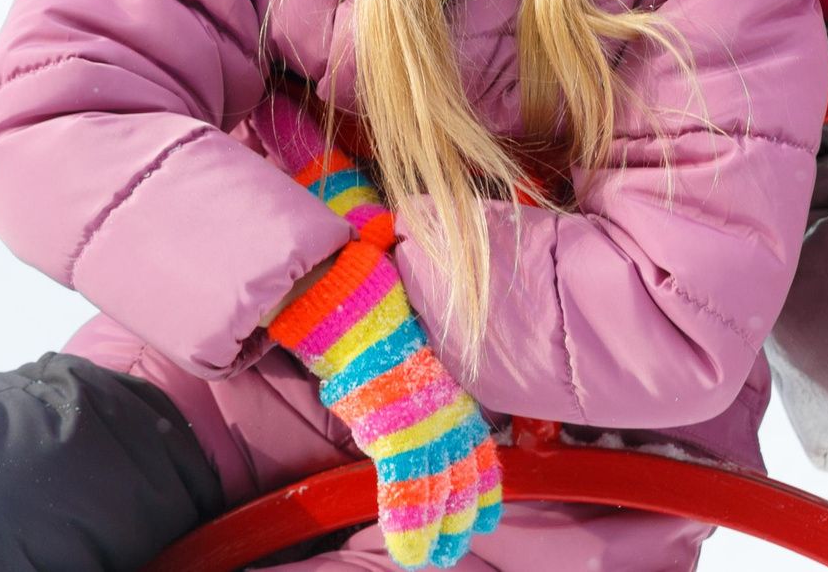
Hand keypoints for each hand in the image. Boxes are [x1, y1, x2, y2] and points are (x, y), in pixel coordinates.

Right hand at [267, 145, 500, 568]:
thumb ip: (397, 362)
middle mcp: (436, 394)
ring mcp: (419, 409)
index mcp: (437, 374)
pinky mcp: (395, 422)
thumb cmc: (355, 297)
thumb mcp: (386, 332)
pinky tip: (410, 553)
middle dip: (468, 504)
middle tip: (473, 534)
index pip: (469, 432)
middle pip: (463, 460)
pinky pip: (408, 483)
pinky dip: (410, 520)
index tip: (490, 505)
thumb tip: (382, 372)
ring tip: (441, 557)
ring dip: (441, 525)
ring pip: (442, 481)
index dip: (481, 472)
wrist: (338, 282)